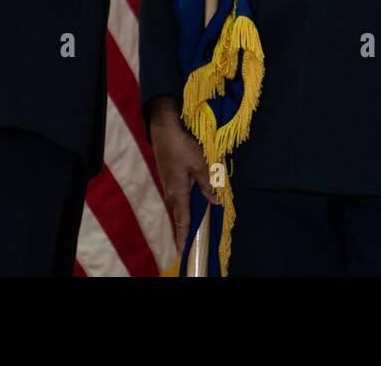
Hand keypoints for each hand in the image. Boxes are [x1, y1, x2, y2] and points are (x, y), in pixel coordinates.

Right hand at [146, 95, 219, 252]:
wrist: (165, 129)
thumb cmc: (183, 146)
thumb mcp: (200, 165)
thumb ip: (208, 185)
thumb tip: (215, 202)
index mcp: (178, 193)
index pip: (182, 221)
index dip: (183, 236)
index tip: (184, 250)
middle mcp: (171, 193)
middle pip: (179, 216)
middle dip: (185, 230)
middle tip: (189, 244)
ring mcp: (169, 186)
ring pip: (179, 206)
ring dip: (185, 217)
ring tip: (191, 229)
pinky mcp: (170, 178)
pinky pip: (179, 198)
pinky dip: (185, 205)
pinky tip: (192, 206)